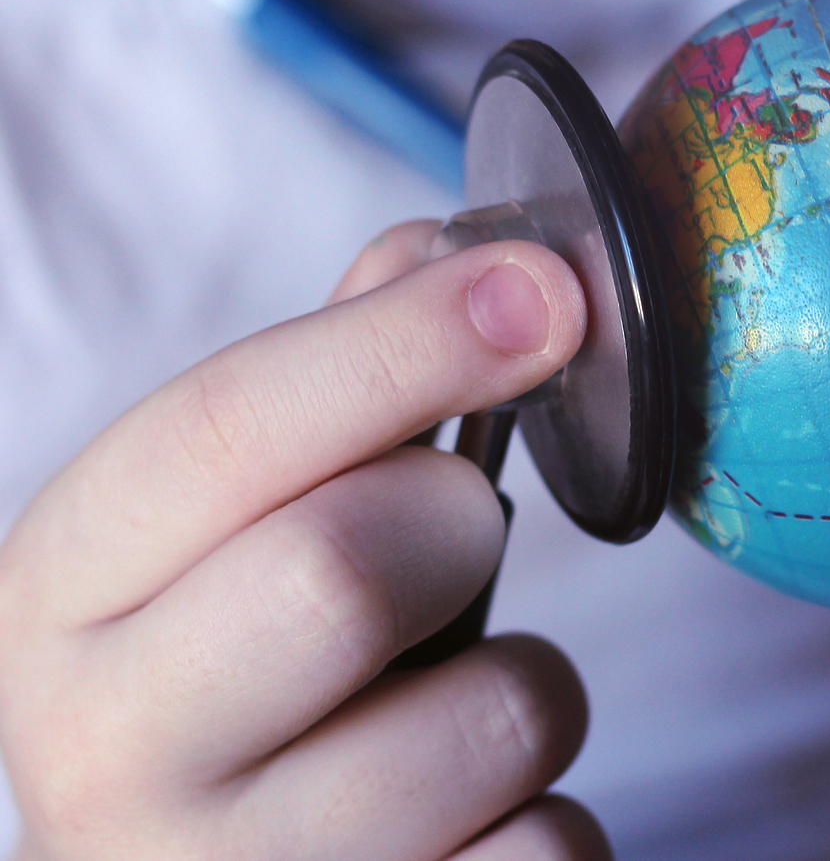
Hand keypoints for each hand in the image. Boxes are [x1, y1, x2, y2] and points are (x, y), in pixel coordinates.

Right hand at [0, 222, 608, 859]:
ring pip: (495, 716)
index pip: (223, 430)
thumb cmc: (236, 695)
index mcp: (58, 603)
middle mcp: (101, 756)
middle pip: (345, 569)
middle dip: (456, 525)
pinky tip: (463, 829)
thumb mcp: (228, 543)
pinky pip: (546, 848)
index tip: (545, 289)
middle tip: (456, 538)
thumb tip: (448, 251)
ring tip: (450, 715)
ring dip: (525, 689)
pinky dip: (544, 816)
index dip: (404, 341)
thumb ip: (329, 394)